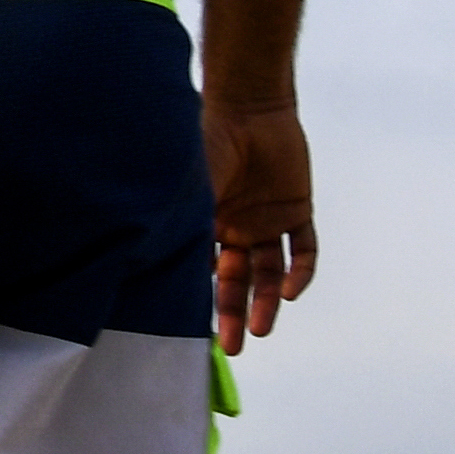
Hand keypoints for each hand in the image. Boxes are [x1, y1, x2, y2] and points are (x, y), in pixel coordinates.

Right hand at [204, 100, 317, 354]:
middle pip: (237, 281)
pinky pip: (303, 248)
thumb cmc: (210, 142)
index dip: (202, 302)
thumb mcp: (192, 191)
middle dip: (234, 314)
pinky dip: (300, 272)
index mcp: (207, 226)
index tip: (197, 333)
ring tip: (262, 329)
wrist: (250, 107)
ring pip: (270, 272)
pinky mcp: (296, 209)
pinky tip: (291, 292)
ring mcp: (267, 221)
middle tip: (233, 346)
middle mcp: (236, 228)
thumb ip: (183, 227)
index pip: (204, 273)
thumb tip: (151, 268)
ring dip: (267, 301)